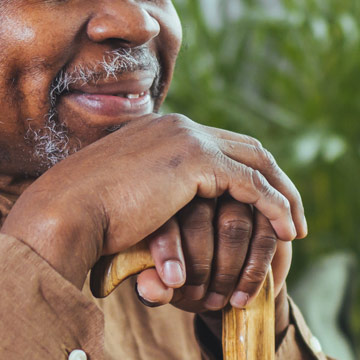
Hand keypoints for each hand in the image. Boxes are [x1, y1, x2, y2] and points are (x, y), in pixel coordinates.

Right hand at [1, 114, 305, 290]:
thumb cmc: (81, 220)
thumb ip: (149, 203)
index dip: (248, 175)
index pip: (220, 145)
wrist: (63, 212)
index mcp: (160, 131)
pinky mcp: (196, 160)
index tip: (263, 208)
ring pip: (256, 163)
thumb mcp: (122, 204)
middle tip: (293, 217)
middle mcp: (178, 126)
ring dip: (283, 197)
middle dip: (276, 182)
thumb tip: (158, 226)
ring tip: (296, 231)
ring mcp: (188, 138)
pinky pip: (252, 184)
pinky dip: (275, 208)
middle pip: (247, 148)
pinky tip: (287, 233)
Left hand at [132, 202, 291, 335]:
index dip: (168, 249)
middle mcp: (200, 188)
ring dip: (227, 270)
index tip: (172, 282)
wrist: (225, 292)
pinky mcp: (267, 214)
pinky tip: (243, 296)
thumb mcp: (165, 288)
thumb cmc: (187, 283)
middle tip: (199, 297)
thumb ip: (154, 288)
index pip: (166, 214)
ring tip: (218, 302)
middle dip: (200, 264)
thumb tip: (150, 289)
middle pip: (200, 214)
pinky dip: (254, 270)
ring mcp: (237, 196)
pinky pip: (264, 235)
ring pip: (234, 224)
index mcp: (168, 200)